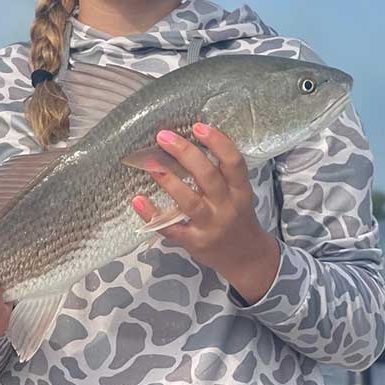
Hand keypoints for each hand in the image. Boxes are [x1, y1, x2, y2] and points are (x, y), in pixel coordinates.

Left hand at [131, 122, 280, 304]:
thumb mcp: (239, 193)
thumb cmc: (238, 216)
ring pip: (189, 202)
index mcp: (240, 190)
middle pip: (207, 177)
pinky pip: (171, 229)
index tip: (199, 126)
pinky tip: (138, 200)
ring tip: (150, 164)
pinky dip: (153, 215)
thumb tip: (190, 140)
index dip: (218, 142)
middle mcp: (227, 207)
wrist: (246, 258)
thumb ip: (221, 173)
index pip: (233, 163)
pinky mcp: (194, 242)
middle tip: (163, 136)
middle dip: (185, 154)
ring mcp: (210, 226)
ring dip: (168, 181)